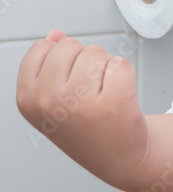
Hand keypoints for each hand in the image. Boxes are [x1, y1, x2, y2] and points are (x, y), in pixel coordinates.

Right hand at [16, 30, 149, 187]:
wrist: (119, 157)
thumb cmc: (86, 126)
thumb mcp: (51, 98)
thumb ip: (48, 64)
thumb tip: (55, 34)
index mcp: (27, 98)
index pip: (43, 47)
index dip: (62, 60)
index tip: (67, 86)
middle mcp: (49, 101)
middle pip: (70, 46)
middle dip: (83, 62)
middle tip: (88, 93)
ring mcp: (80, 103)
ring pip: (96, 52)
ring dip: (104, 69)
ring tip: (102, 96)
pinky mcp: (114, 102)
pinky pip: (121, 63)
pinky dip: (125, 76)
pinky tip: (120, 99)